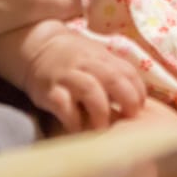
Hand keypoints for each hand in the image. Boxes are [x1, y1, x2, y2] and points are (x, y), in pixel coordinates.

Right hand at [18, 23, 148, 132]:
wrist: (36, 47)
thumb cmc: (74, 58)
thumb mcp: (97, 58)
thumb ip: (115, 74)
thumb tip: (137, 100)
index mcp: (103, 58)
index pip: (129, 72)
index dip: (138, 92)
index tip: (140, 109)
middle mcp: (88, 65)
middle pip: (114, 80)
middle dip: (127, 100)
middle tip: (129, 120)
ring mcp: (68, 77)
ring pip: (91, 91)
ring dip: (101, 112)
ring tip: (104, 129)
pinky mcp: (49, 91)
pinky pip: (63, 105)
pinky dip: (73, 120)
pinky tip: (78, 129)